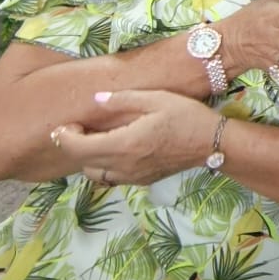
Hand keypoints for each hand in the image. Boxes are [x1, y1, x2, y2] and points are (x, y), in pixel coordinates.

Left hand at [52, 89, 217, 186]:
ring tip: (97, 140)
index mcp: (124, 144)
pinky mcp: (141, 181)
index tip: (65, 125)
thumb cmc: (186, 116)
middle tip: (79, 129)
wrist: (213, 143)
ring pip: (95, 174)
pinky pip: (111, 178)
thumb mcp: (157, 99)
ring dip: (89, 159)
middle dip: (75, 146)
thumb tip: (96, 99)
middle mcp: (123, 165)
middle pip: (83, 162)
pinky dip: (104, 167)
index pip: (79, 147)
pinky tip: (116, 150)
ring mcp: (132, 176)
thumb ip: (123, 100)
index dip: (65, 137)